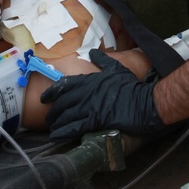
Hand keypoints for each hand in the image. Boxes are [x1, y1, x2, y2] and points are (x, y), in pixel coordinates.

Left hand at [41, 49, 170, 143]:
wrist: (145, 102)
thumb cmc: (131, 86)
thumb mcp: (116, 68)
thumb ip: (102, 60)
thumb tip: (93, 52)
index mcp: (89, 80)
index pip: (64, 85)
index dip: (51, 92)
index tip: (44, 98)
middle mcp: (86, 92)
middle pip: (62, 102)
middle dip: (53, 111)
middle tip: (48, 118)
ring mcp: (90, 106)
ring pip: (66, 115)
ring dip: (56, 123)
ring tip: (52, 129)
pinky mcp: (95, 120)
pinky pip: (74, 127)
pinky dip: (63, 132)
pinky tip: (56, 136)